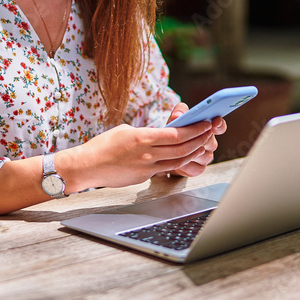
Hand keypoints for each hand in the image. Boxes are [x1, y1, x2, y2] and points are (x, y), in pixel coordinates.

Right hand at [59, 115, 215, 192]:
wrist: (87, 167)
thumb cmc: (103, 146)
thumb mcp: (126, 131)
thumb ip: (147, 133)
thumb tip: (164, 134)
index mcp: (141, 138)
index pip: (175, 134)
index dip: (194, 129)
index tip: (206, 122)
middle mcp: (146, 154)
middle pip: (182, 148)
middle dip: (200, 138)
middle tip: (211, 130)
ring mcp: (146, 168)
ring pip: (178, 160)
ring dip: (194, 151)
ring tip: (204, 142)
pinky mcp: (144, 176)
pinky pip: (167, 168)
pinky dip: (180, 161)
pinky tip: (188, 154)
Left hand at [166, 112, 225, 177]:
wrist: (165, 152)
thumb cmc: (173, 132)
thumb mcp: (175, 119)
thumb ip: (179, 112)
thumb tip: (179, 115)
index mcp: (208, 128)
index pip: (220, 126)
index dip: (219, 124)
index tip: (214, 122)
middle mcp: (210, 143)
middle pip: (210, 141)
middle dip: (196, 139)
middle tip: (185, 136)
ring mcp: (206, 157)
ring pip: (203, 156)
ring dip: (190, 152)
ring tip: (176, 150)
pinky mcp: (199, 169)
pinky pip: (196, 168)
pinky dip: (185, 165)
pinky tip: (176, 161)